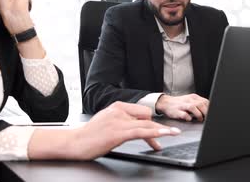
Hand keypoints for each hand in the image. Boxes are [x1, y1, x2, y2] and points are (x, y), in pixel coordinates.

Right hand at [28, 102, 180, 159]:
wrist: (75, 143)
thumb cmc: (89, 136)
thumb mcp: (106, 122)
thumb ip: (121, 121)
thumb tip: (135, 126)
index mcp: (116, 106)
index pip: (141, 111)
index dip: (151, 121)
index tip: (159, 128)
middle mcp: (118, 111)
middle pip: (146, 117)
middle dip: (157, 128)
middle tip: (167, 136)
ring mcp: (118, 121)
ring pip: (146, 124)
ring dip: (162, 130)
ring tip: (174, 134)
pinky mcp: (118, 133)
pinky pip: (141, 131)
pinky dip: (155, 133)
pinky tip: (163, 135)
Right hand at [155, 94, 208, 121]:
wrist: (165, 103)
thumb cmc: (179, 104)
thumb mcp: (190, 101)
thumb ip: (199, 104)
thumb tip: (209, 111)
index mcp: (193, 97)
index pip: (205, 101)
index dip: (210, 108)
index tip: (211, 114)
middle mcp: (189, 100)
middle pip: (201, 104)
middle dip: (206, 113)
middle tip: (206, 118)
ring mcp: (182, 105)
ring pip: (193, 108)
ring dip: (198, 115)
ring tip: (199, 119)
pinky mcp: (177, 111)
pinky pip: (184, 115)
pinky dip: (188, 118)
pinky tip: (189, 119)